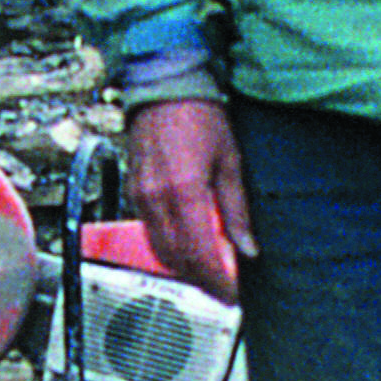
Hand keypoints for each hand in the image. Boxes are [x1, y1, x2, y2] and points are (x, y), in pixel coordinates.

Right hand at [122, 89, 254, 297]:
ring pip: (159, 251)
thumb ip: (236, 210)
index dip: (217, 281)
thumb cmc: (199, 115)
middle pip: (176, 260)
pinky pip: (149, 232)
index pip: (200, 255)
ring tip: (208, 274)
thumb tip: (247, 247)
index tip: (232, 294)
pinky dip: (169, 248)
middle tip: (223, 290)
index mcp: (184, 192)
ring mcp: (140, 196)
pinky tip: (187, 248)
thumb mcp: (230, 161)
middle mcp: (156, 199)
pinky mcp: (133, 192)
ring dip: (183, 269)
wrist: (164, 86)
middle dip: (201, 281)